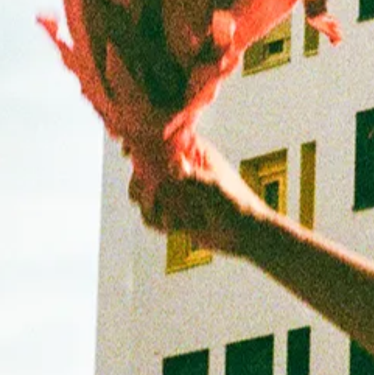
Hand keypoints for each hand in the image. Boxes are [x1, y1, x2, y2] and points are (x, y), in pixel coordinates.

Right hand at [133, 139, 265, 253]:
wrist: (245, 235)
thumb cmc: (237, 206)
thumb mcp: (215, 190)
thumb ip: (194, 178)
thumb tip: (174, 164)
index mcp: (194, 152)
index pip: (161, 138)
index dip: (140, 142)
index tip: (127, 153)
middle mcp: (182, 167)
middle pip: (144, 167)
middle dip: (139, 183)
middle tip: (144, 197)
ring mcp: (177, 189)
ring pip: (144, 192)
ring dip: (148, 207)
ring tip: (168, 218)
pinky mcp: (174, 209)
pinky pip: (152, 213)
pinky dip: (156, 222)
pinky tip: (174, 228)